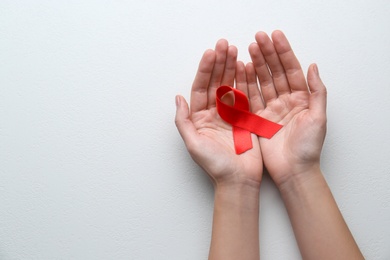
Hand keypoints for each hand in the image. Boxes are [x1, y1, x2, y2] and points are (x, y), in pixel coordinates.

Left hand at [175, 39, 262, 187]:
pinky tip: (245, 66)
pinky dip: (245, 80)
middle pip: (215, 82)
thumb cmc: (215, 165)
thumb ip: (184, 121)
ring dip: (231, 67)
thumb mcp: (193, 144)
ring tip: (235, 49)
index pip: (200, 88)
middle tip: (224, 44)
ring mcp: (230, 114)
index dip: (205, 70)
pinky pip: (244, 95)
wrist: (238, 180)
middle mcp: (213, 113)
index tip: (211, 53)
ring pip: (230, 85)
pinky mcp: (245, 117)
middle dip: (219, 63)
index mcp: (199, 117)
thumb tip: (178, 98)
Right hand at [247, 31, 326, 187]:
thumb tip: (313, 66)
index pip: (292, 70)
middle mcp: (286, 100)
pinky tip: (242, 70)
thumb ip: (317, 92)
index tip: (274, 36)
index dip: (283, 52)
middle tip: (258, 38)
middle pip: (275, 72)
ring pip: (262, 82)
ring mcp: (271, 109)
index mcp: (302, 98)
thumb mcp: (318, 118)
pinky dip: (246, 84)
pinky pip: (251, 98)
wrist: (293, 171)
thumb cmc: (308, 148)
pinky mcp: (258, 118)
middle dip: (267, 54)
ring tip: (247, 49)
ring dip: (255, 65)